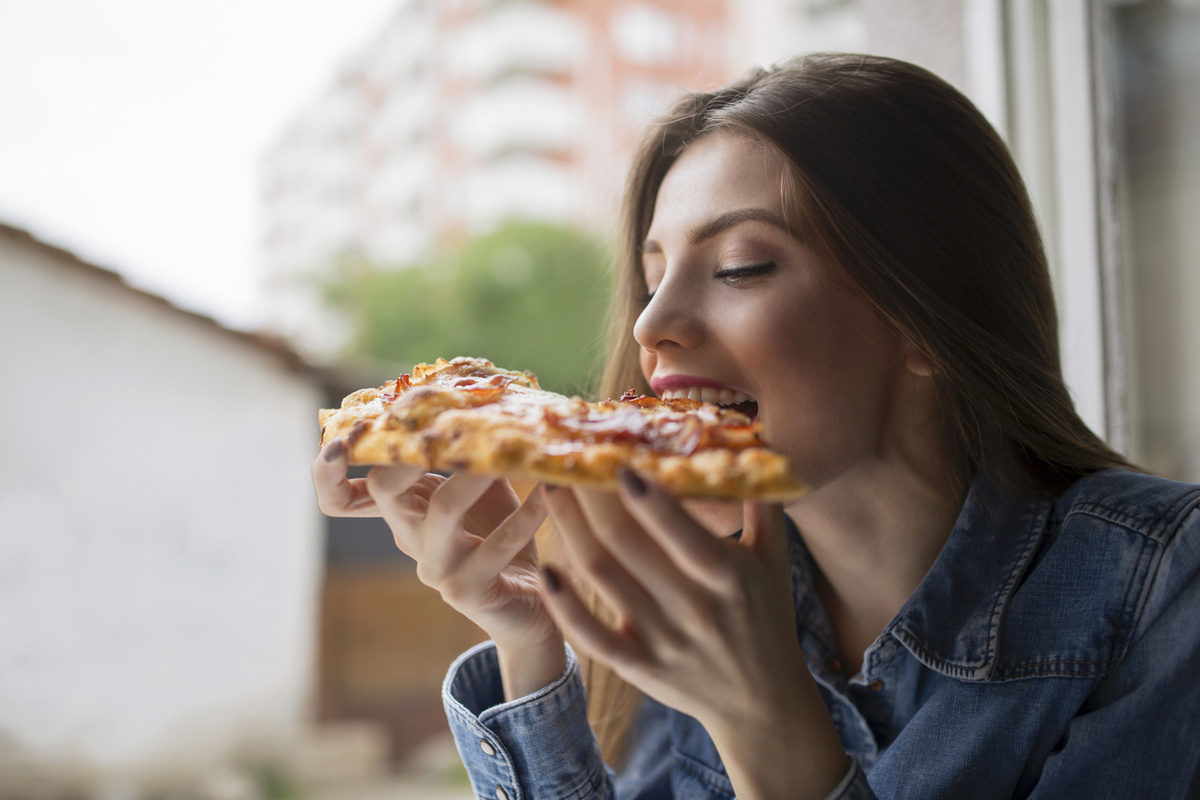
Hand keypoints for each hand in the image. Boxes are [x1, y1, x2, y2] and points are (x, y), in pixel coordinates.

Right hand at [313, 439, 564, 697]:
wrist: (530, 606)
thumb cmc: (503, 534)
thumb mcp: (481, 486)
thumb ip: (468, 451)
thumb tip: (480, 392)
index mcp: (403, 511)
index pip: (340, 496)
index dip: (327, 471)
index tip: (340, 437)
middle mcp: (410, 538)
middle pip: (384, 489)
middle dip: (408, 448)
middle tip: (441, 416)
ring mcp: (437, 568)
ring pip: (443, 509)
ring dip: (476, 472)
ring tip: (507, 449)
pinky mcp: (469, 591)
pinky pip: (497, 545)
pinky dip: (527, 513)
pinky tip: (549, 491)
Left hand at [540, 470, 846, 798]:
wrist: (763, 705)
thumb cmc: (767, 618)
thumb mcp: (775, 559)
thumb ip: (763, 502)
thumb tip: (755, 445)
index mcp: (728, 577)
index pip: (683, 533)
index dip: (648, 499)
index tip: (618, 462)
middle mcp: (693, 608)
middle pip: (626, 544)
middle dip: (590, 497)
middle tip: (568, 457)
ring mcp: (661, 640)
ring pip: (601, 576)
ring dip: (570, 529)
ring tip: (552, 489)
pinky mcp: (638, 667)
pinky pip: (593, 636)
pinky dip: (566, 606)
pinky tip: (547, 570)